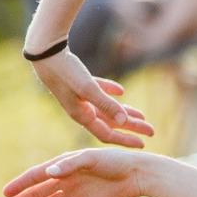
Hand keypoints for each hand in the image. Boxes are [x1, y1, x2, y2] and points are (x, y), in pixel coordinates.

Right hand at [1, 148, 151, 196]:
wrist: (137, 174)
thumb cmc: (114, 161)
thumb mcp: (90, 159)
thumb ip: (69, 165)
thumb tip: (48, 172)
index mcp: (66, 165)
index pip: (38, 174)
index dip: (21, 183)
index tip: (6, 192)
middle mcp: (68, 178)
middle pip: (41, 190)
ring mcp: (78, 192)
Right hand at [30, 48, 155, 147]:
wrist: (45, 52)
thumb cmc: (66, 72)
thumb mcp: (88, 88)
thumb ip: (106, 104)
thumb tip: (125, 121)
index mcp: (81, 115)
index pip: (107, 134)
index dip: (125, 139)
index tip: (144, 143)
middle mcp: (80, 109)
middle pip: (111, 123)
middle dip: (132, 128)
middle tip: (151, 131)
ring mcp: (79, 96)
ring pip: (107, 108)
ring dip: (124, 112)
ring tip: (142, 116)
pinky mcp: (79, 82)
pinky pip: (98, 91)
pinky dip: (110, 92)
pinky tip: (121, 92)